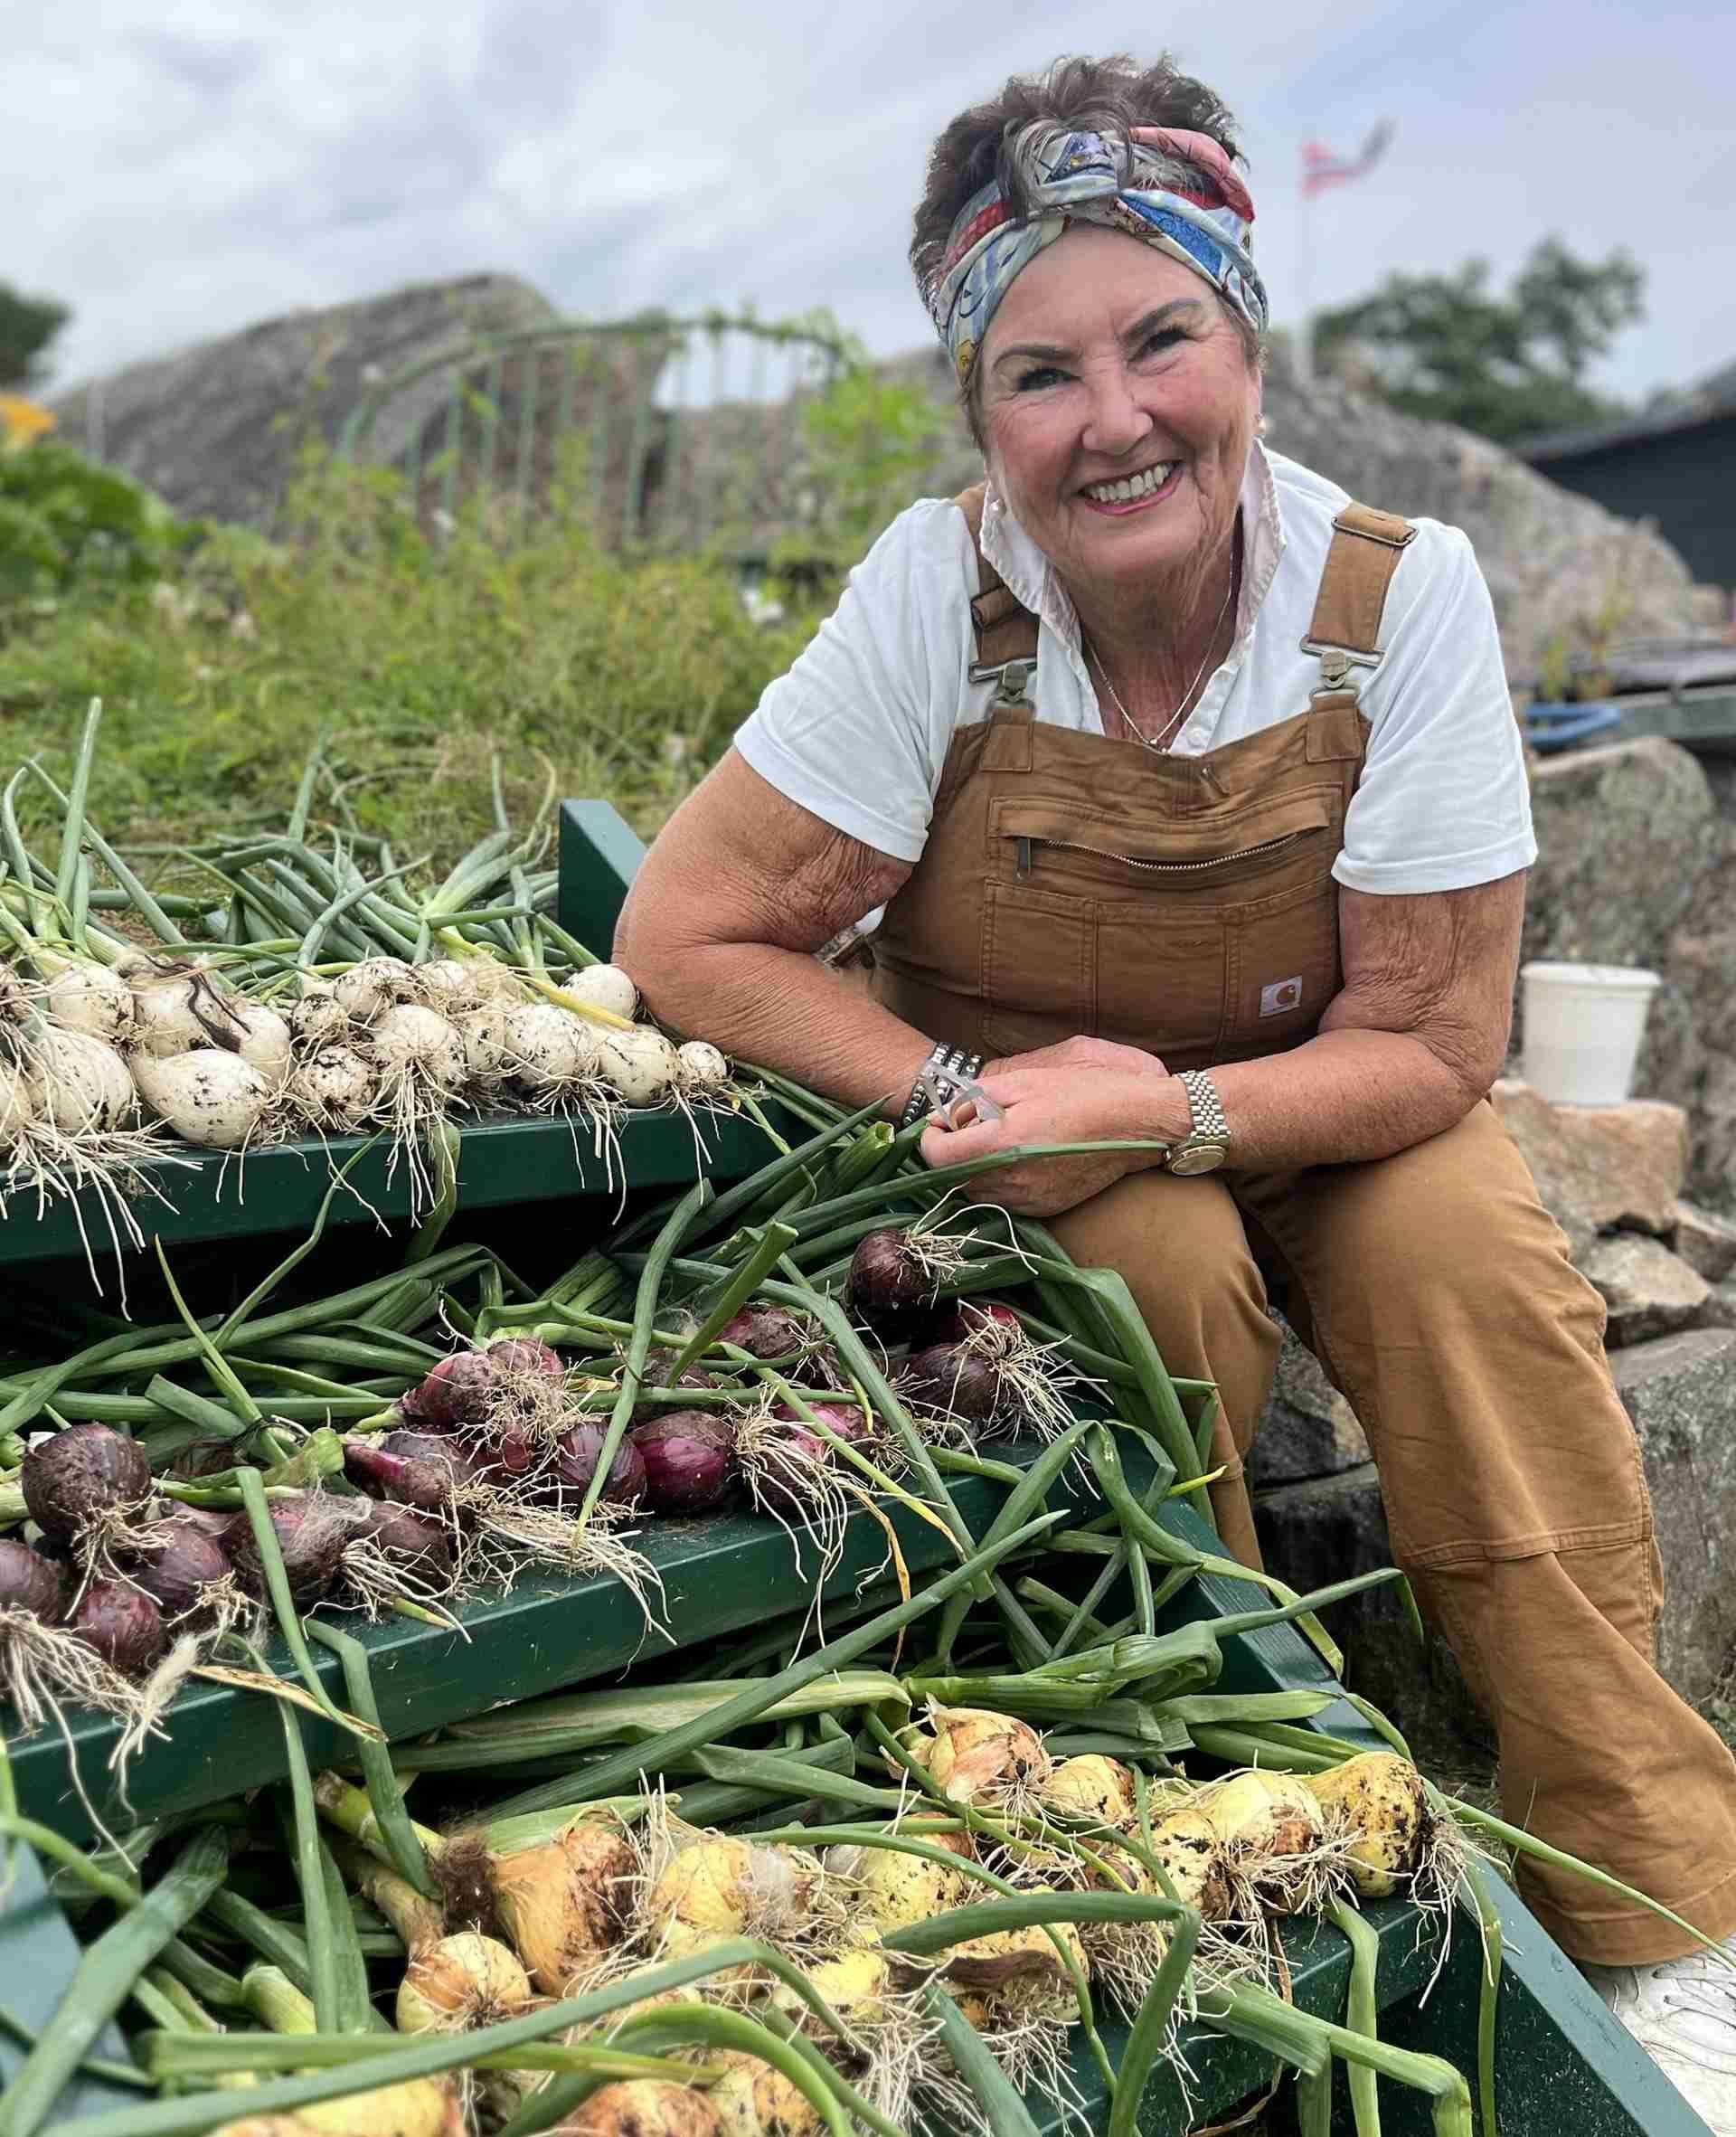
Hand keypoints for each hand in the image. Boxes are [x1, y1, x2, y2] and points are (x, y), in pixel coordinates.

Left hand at [918, 1036, 1186, 1215]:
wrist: (1137, 1124)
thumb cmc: (1082, 1093)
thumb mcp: (1024, 1080)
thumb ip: (975, 1099)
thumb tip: (946, 1116)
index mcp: (1000, 1144)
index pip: (935, 1155)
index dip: (929, 1137)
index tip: (940, 1122)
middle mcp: (1010, 1180)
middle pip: (951, 1177)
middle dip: (951, 1152)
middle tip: (967, 1125)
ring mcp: (1028, 1200)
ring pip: (976, 1192)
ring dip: (973, 1168)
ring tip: (995, 1139)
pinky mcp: (1045, 1209)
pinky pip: (1005, 1201)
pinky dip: (999, 1182)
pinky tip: (1019, 1157)